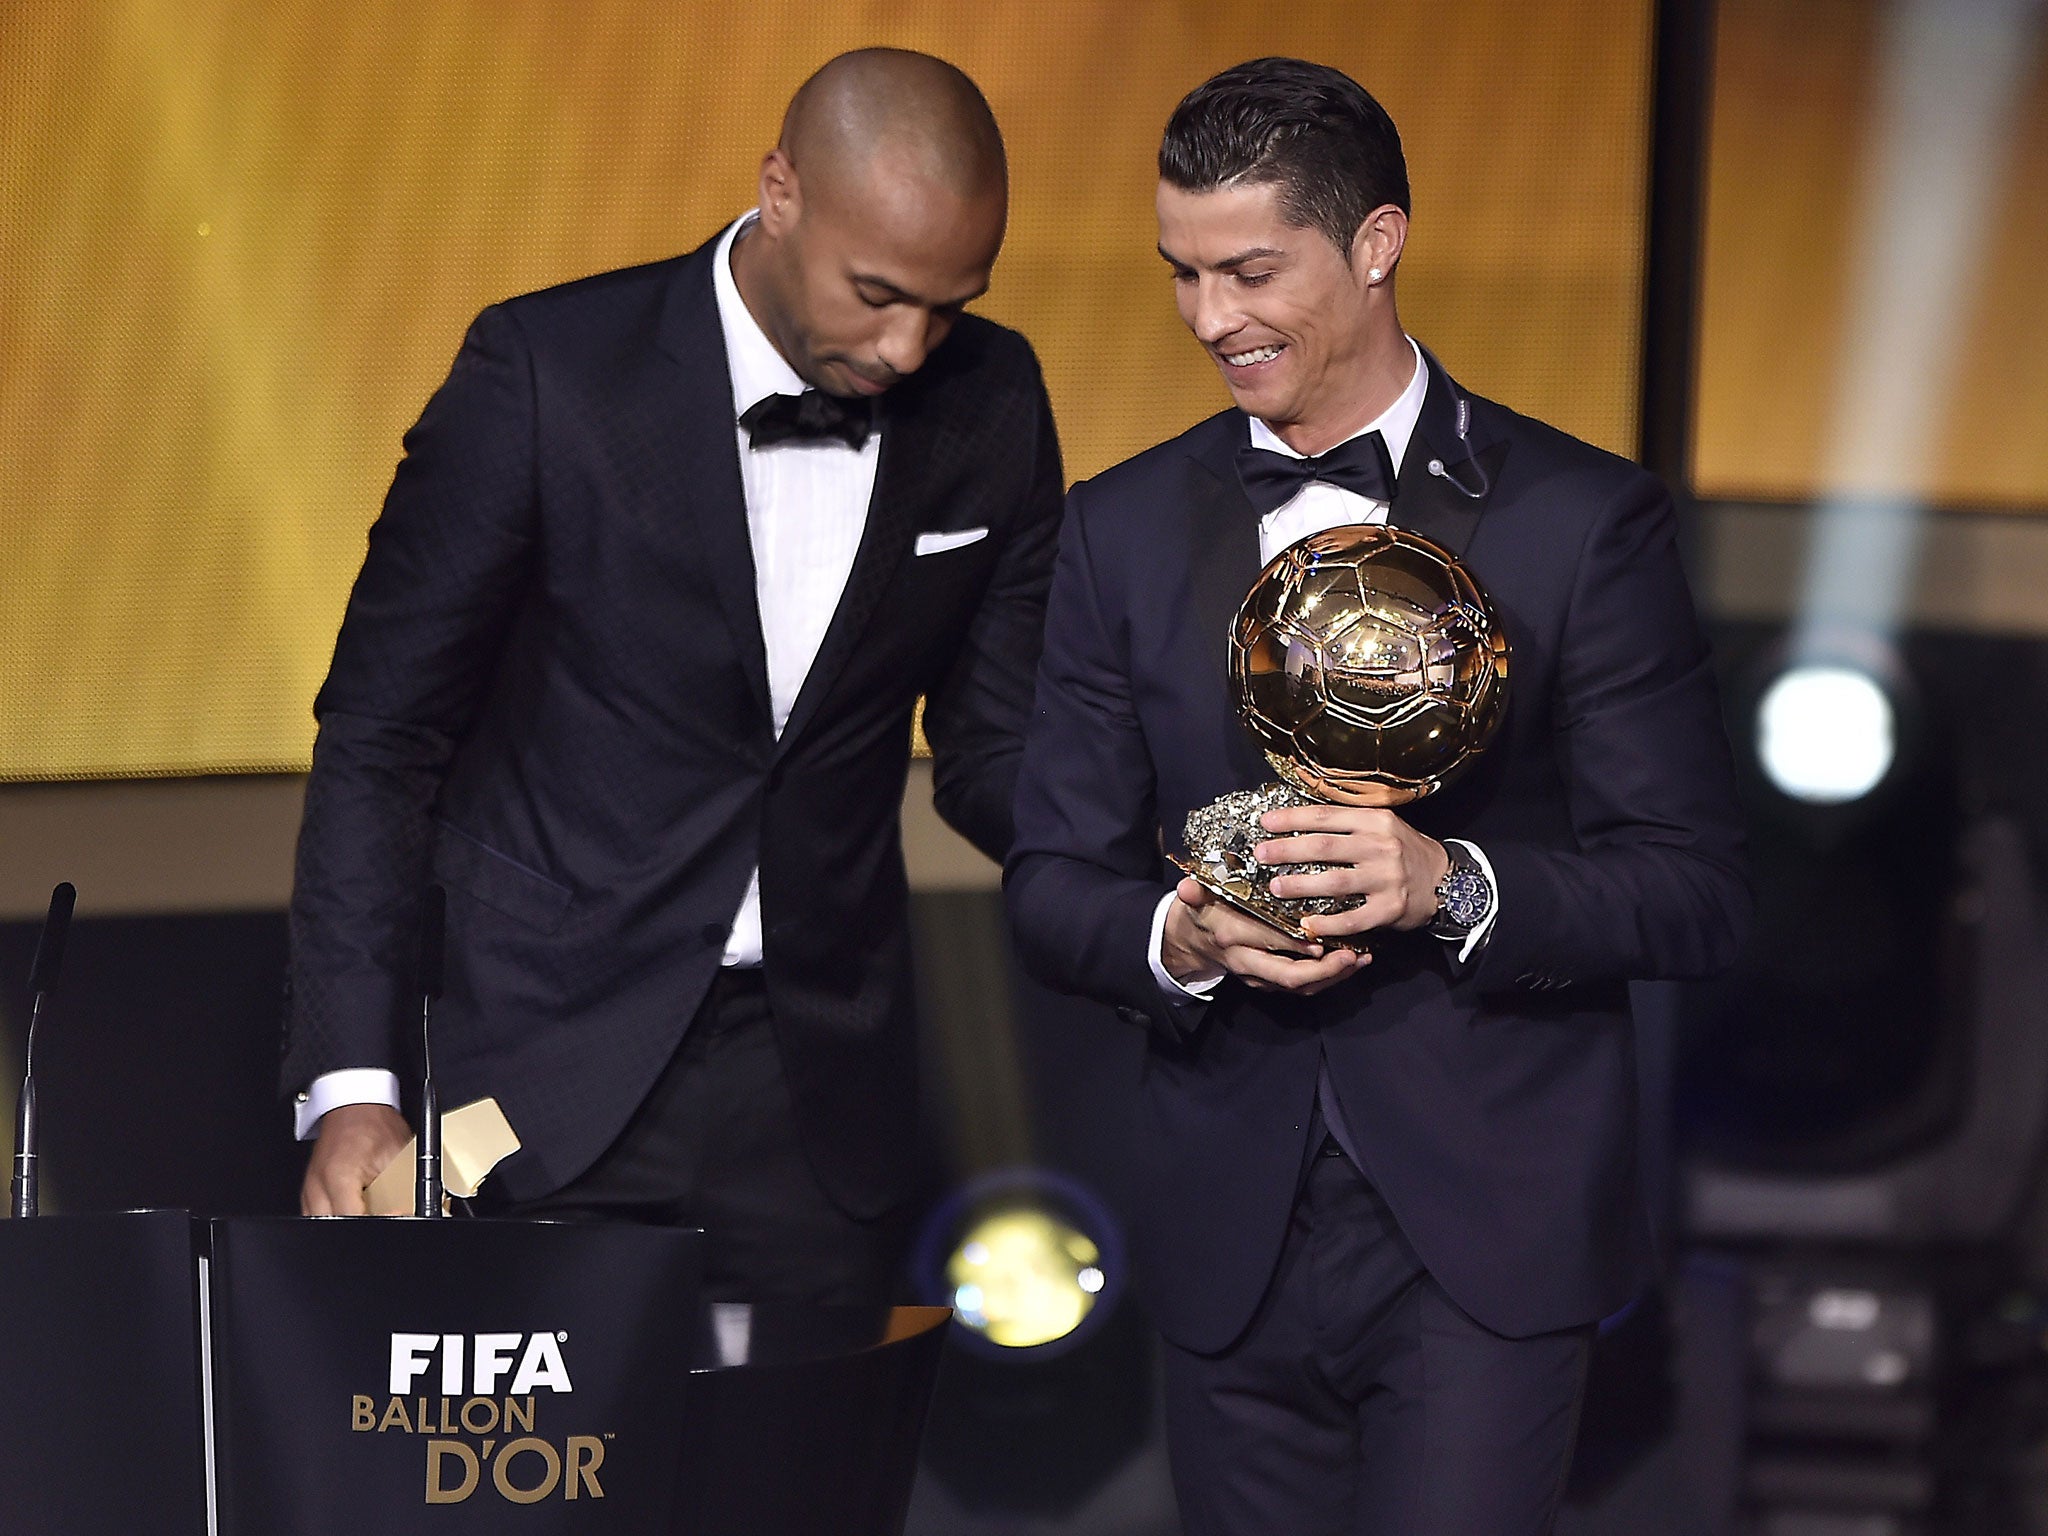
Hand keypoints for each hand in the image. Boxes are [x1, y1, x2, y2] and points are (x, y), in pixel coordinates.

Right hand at [301, 1102, 411, 1215]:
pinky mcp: (309, 1190)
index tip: (394, 1213)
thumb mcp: (397, 1156)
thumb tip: (410, 1208)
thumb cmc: (373, 1123)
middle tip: (382, 1213)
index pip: (354, 1218)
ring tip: (369, 1209)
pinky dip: (336, 1216)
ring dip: (347, 1219)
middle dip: (361, 1223)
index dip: (379, 1220)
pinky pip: (317, 1214)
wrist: (355, 1105)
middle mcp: (318, 1186)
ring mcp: (309, 1189)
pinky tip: (354, 1208)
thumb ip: (402, 1187)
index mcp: (340, 1178)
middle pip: (335, 1224)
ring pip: (323, 1223)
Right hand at [1161, 878, 1367, 995]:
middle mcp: (1247, 962)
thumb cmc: (1202, 912)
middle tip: (1352, 955)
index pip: (1265, 941)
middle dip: (1324, 970)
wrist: (1190, 944)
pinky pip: (1302, 986)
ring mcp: (1260, 977)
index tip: (1320, 937)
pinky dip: (1329, 978)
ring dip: (1333, 977)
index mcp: (1232, 938)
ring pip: (1300, 986)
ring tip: (1361, 959)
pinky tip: (1352, 962)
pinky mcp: (1270, 983)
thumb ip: (1193, 892)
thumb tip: (1187, 887)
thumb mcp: (1194, 900)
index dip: (1292, 943)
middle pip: (1288, 975)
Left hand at [1256, 803, 1449, 939]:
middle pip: (1325, 847)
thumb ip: (1348, 823)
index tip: (1266, 822)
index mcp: (1375, 821)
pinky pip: (1352, 919)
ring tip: (1276, 887)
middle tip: (1261, 854)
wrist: (1445, 880)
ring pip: (1335, 882)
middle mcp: (1381, 846)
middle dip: (1287, 850)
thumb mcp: (1382, 826)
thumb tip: (1299, 821)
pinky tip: (1307, 924)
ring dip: (1300, 885)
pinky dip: (1327, 923)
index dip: (1292, 818)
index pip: (1326, 816)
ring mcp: (1387, 879)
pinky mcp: (1390, 908)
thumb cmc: (1403, 850)